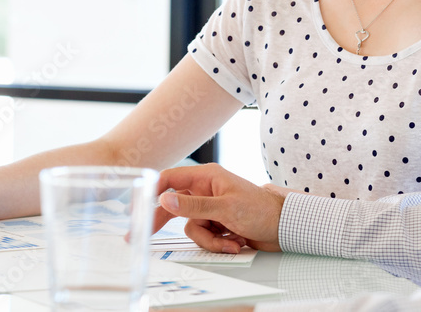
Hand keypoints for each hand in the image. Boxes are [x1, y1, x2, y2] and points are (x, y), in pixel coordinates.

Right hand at [152, 163, 285, 252]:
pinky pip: (205, 238)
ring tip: (230, 240)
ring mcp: (211, 209)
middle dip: (162, 222)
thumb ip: (194, 205)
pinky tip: (236, 242)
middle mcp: (206, 191)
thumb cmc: (260, 209)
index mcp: (207, 177)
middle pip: (174, 206)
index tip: (137, 205)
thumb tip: (165, 199)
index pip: (171, 178)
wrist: (283, 227)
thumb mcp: (225, 207)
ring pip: (191, 228)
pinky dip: (218, 244)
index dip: (153, 190)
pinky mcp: (217, 224)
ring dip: (210, 240)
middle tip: (140, 235)